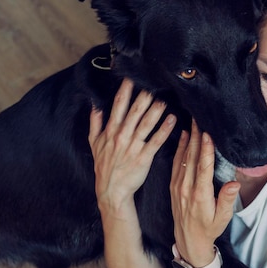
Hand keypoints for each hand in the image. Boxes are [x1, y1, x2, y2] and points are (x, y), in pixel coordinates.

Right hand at [89, 79, 176, 213]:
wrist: (110, 190)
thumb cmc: (104, 167)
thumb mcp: (93, 144)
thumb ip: (95, 123)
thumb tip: (94, 105)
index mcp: (111, 130)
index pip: (118, 105)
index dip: (125, 90)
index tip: (132, 76)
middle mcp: (122, 135)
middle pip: (134, 111)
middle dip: (144, 95)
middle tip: (154, 82)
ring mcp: (133, 146)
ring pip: (146, 123)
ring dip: (156, 109)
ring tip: (165, 98)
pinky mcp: (144, 157)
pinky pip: (156, 140)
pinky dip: (164, 129)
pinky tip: (172, 120)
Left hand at [170, 120, 239, 266]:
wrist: (188, 241)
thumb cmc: (209, 229)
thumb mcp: (222, 218)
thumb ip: (227, 200)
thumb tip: (234, 183)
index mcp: (200, 195)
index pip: (203, 167)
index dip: (206, 149)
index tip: (208, 133)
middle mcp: (187, 188)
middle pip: (192, 157)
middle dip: (197, 136)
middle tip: (199, 118)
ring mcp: (178, 186)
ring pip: (183, 157)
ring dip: (188, 139)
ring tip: (192, 121)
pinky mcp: (174, 185)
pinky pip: (176, 163)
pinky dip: (179, 148)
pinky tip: (183, 136)